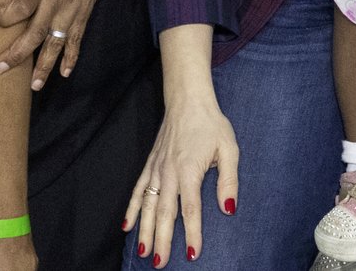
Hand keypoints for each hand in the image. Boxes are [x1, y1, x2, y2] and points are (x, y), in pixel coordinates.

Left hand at [0, 0, 117, 88]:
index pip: (18, 7)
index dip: (2, 17)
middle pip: (34, 32)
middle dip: (17, 53)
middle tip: (0, 68)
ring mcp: (72, 7)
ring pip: (56, 41)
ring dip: (45, 65)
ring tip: (34, 85)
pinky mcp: (84, 10)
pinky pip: (77, 38)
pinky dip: (71, 56)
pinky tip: (64, 72)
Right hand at [124, 86, 239, 267]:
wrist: (188, 101)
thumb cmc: (212, 125)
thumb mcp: (229, 149)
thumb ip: (229, 181)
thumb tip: (228, 209)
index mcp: (189, 171)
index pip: (190, 210)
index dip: (192, 234)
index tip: (193, 254)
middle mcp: (169, 173)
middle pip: (164, 214)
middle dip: (162, 240)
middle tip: (160, 263)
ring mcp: (156, 170)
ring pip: (147, 207)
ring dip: (145, 231)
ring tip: (143, 252)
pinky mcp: (149, 166)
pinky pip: (137, 191)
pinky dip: (131, 210)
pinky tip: (126, 226)